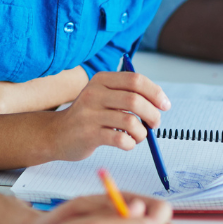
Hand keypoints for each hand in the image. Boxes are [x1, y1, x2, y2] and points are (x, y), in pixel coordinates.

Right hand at [47, 72, 170, 161]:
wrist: (57, 133)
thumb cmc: (88, 116)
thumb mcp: (103, 96)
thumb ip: (127, 94)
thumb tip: (160, 103)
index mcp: (101, 80)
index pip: (135, 80)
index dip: (155, 92)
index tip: (164, 105)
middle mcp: (94, 93)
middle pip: (135, 100)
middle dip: (153, 114)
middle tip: (155, 124)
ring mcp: (90, 114)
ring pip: (130, 121)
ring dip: (142, 133)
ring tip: (138, 137)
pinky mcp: (89, 134)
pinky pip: (121, 139)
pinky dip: (130, 143)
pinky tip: (127, 143)